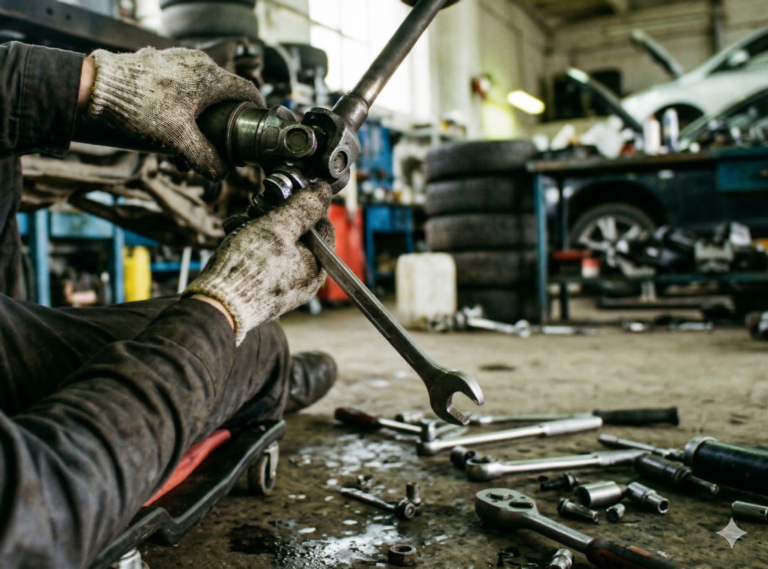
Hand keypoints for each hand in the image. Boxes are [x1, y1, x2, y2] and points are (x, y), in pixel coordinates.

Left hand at [85, 47, 264, 180]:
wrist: (97, 86)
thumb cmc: (141, 107)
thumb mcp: (178, 140)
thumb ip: (204, 159)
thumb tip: (221, 172)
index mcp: (210, 77)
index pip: (247, 91)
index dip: (256, 109)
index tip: (257, 123)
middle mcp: (197, 64)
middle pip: (221, 96)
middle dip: (219, 124)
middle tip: (213, 146)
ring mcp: (177, 60)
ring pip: (199, 93)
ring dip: (197, 120)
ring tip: (182, 145)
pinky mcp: (158, 63)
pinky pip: (180, 86)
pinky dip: (181, 107)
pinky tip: (166, 127)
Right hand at [184, 183, 334, 344]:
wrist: (217, 305)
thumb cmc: (249, 268)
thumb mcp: (278, 227)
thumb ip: (303, 208)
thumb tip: (324, 190)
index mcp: (317, 267)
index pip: (323, 227)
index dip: (306, 207)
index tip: (287, 196)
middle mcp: (304, 280)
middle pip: (298, 236)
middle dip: (276, 217)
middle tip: (257, 209)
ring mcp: (283, 286)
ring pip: (277, 246)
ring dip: (258, 228)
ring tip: (240, 224)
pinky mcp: (264, 290)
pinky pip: (263, 261)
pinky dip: (250, 246)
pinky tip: (234, 236)